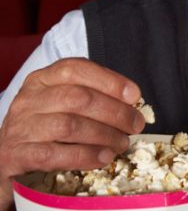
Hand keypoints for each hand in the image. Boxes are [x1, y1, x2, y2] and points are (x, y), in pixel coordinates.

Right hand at [0, 58, 145, 208]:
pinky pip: (55, 154)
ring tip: (122, 143)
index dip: (109, 80)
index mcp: (42, 79)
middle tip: (136, 124)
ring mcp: (21, 127)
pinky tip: (103, 157)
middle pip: (78, 98)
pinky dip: (85, 156)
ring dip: (104, 135)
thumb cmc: (43, 128)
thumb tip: (132, 104)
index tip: (134, 95)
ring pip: (69, 125)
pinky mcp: (17, 154)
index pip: (76, 69)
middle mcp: (29, 99)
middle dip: (115, 111)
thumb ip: (92, 98)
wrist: (5, 158)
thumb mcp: (62, 104)